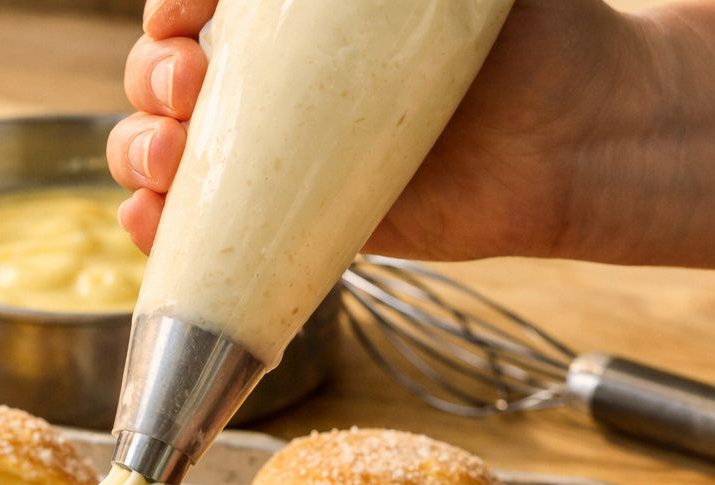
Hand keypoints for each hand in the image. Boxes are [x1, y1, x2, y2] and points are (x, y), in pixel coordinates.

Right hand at [109, 0, 653, 261]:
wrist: (576, 138)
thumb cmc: (527, 33)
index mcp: (292, 14)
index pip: (193, 3)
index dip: (168, 6)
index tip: (185, 8)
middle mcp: (271, 79)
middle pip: (160, 75)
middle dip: (149, 78)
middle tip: (190, 85)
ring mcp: (274, 154)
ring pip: (163, 151)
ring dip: (138, 153)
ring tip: (168, 160)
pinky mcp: (288, 224)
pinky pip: (200, 231)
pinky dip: (156, 229)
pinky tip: (152, 222)